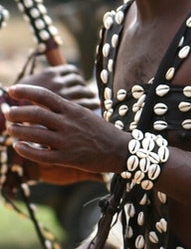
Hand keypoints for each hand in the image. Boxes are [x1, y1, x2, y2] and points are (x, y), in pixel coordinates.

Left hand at [3, 84, 127, 174]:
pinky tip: (18, 146)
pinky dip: (25, 150)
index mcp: (73, 110)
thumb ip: (64, 110)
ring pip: (33, 134)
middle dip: (16, 113)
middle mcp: (68, 124)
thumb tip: (40, 104)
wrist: (121, 150)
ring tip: (10, 130)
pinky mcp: (67, 158)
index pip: (45, 95)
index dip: (26, 91)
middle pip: (34, 114)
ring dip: (17, 131)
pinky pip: (40, 154)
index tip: (11, 90)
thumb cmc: (100, 132)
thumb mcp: (84, 114)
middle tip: (8, 114)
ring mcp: (67, 141)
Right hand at [19, 65, 99, 109]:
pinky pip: (87, 102)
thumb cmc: (20, 100)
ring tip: (91, 96)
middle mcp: (59, 82)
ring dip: (89, 92)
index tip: (78, 80)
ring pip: (84, 90)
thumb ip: (43, 81)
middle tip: (86, 89)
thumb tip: (52, 77)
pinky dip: (93, 102)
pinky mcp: (71, 107)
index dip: (76, 75)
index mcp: (50, 73)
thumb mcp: (31, 84)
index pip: (71, 70)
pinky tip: (95, 104)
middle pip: (78, 80)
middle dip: (82, 85)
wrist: (15, 113)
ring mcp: (66, 94)